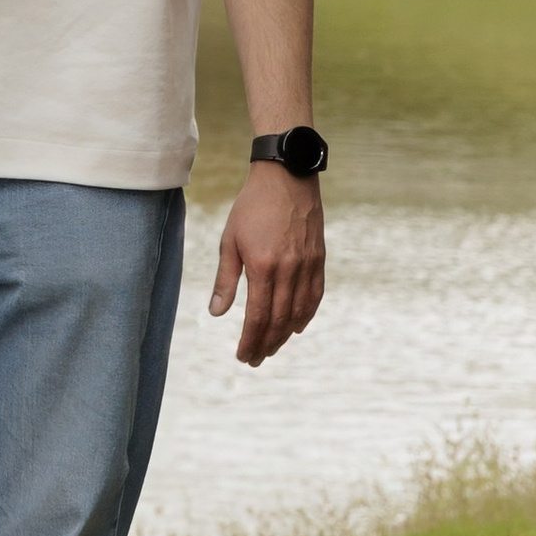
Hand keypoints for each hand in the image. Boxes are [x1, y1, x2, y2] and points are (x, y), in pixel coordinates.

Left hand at [210, 165, 323, 365]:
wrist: (286, 175)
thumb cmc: (252, 206)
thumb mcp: (230, 240)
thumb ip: (225, 279)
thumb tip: (217, 313)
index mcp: (263, 266)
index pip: (258, 317)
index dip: (250, 341)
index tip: (242, 356)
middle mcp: (289, 269)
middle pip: (278, 320)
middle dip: (266, 344)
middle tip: (255, 359)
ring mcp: (307, 265)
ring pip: (298, 312)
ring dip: (284, 335)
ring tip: (271, 348)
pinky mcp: (319, 258)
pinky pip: (315, 295)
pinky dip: (306, 315)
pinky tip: (295, 326)